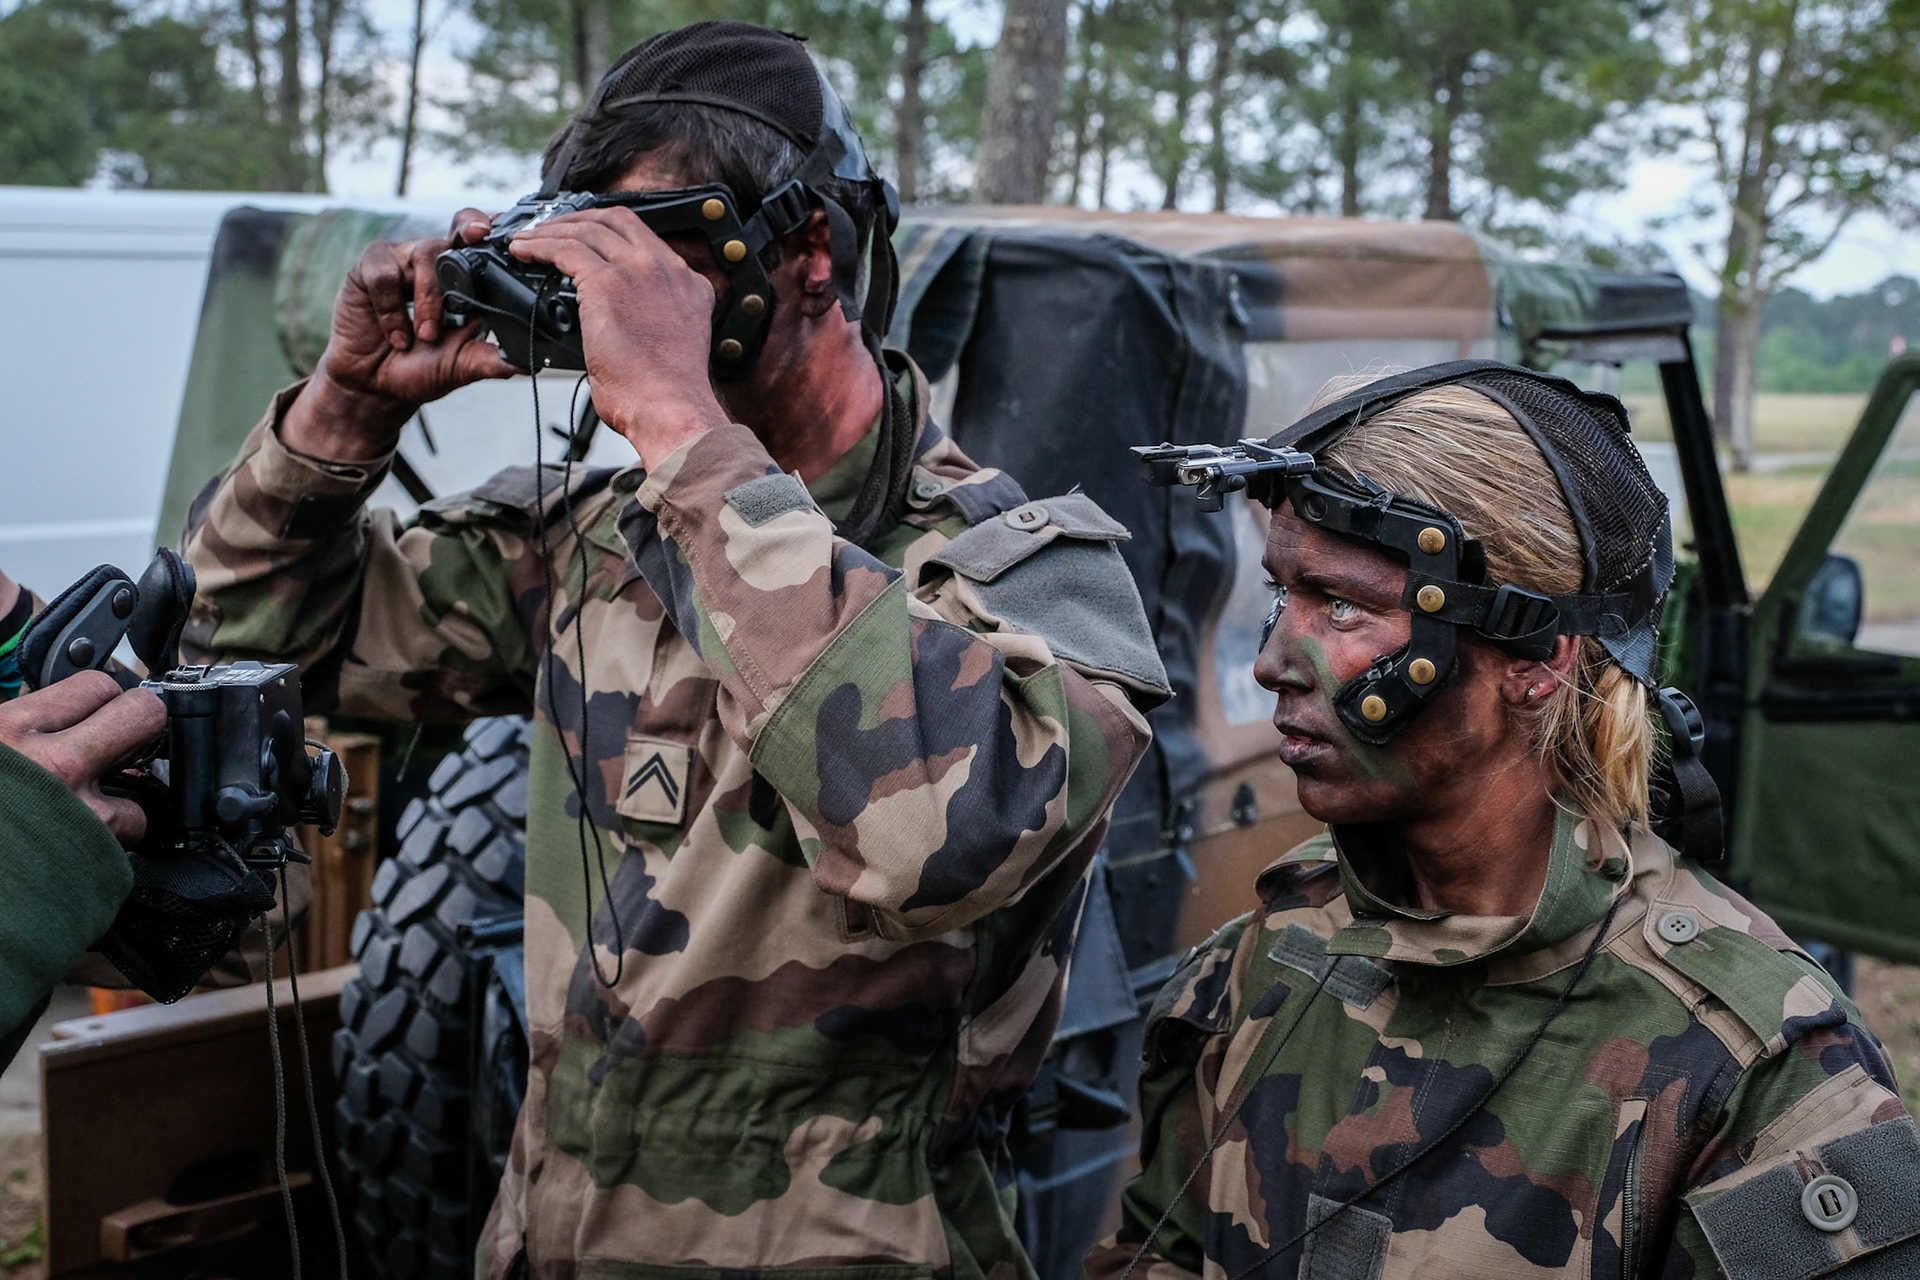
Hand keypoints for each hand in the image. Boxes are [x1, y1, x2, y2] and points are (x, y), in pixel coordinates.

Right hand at [0, 671, 165, 846]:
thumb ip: (16, 735)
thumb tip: (54, 724)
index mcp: (8, 730)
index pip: (93, 685)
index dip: (101, 702)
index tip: (96, 715)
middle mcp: (48, 761)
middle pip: (141, 714)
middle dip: (138, 727)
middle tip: (120, 746)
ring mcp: (76, 807)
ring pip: (147, 775)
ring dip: (125, 791)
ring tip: (91, 806)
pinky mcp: (94, 850)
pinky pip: (133, 827)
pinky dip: (117, 836)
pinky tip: (85, 842)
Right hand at [284, 209, 517, 460]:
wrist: (377, 387)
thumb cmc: (421, 369)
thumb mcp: (463, 365)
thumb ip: (492, 359)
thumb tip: (529, 363)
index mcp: (465, 279)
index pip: (486, 245)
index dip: (498, 234)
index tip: (512, 236)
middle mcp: (437, 262)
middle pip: (459, 226)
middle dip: (470, 227)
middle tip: (478, 234)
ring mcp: (403, 260)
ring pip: (425, 254)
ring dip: (429, 298)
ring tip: (426, 336)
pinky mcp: (370, 269)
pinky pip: (385, 275)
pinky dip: (393, 309)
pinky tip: (398, 336)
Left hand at [508, 208, 730, 466]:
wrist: (671, 409)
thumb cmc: (668, 396)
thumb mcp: (673, 346)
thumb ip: (654, 322)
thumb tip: (618, 329)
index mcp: (690, 286)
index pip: (648, 241)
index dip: (612, 232)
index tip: (589, 238)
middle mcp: (668, 270)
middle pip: (618, 221)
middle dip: (579, 219)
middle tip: (552, 228)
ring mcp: (639, 272)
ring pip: (588, 230)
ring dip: (552, 230)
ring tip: (528, 238)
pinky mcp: (608, 283)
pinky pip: (566, 249)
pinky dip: (539, 245)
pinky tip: (522, 251)